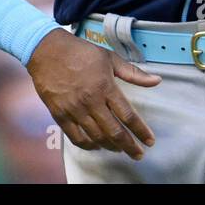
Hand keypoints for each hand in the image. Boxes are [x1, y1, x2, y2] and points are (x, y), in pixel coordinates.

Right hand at [26, 28, 160, 159]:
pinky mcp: (60, 115)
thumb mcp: (110, 58)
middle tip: (138, 154)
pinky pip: (76, 137)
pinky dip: (88, 145)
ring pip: (96, 137)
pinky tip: (97, 145)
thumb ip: (134, 73)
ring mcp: (74, 110)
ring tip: (120, 149)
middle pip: (114, 132)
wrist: (47, 50)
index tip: (150, 141)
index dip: (141, 131)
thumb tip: (157, 80)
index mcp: (105, 87)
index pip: (128, 115)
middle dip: (129, 146)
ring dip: (111, 146)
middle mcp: (90, 101)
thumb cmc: (81, 52)